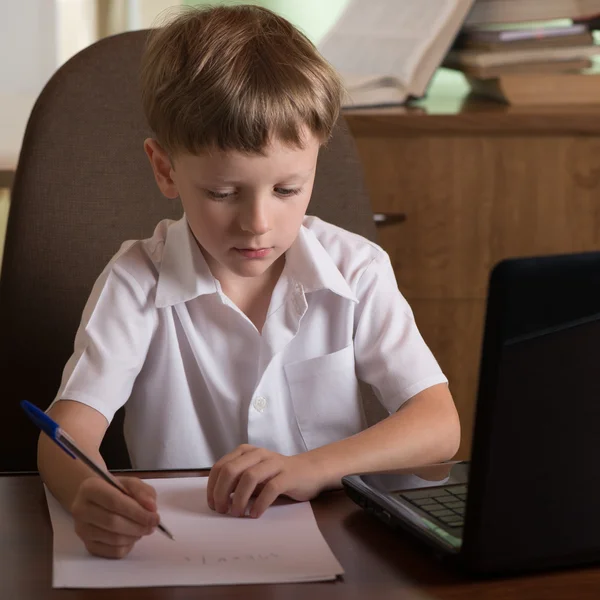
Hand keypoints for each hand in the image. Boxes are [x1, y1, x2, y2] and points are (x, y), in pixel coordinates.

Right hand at [71, 476, 159, 558]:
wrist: (95, 500)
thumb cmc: (115, 489)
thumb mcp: (130, 483)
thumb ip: (142, 491)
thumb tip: (151, 508)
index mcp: (90, 488)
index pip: (114, 501)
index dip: (137, 511)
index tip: (155, 516)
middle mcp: (80, 509)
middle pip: (113, 522)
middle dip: (138, 525)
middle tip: (153, 525)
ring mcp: (82, 530)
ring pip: (113, 539)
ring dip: (134, 536)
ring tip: (143, 528)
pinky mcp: (87, 545)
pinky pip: (111, 552)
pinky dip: (127, 546)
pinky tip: (132, 537)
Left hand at [207, 445, 325, 517]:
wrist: (310, 471)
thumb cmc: (277, 475)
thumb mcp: (254, 475)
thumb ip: (237, 482)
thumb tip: (217, 498)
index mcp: (246, 452)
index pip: (220, 466)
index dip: (213, 487)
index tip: (213, 504)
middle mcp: (258, 454)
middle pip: (231, 470)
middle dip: (222, 492)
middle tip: (222, 510)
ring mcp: (273, 463)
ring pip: (249, 477)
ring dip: (239, 499)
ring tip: (237, 513)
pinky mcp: (288, 475)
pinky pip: (270, 489)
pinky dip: (260, 503)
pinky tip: (255, 514)